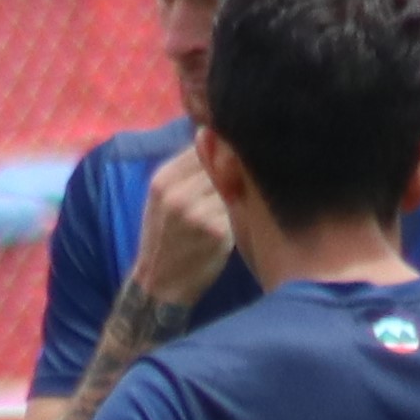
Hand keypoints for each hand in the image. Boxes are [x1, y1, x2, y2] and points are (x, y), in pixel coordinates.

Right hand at [129, 138, 238, 308]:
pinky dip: (249, 207)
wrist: (159, 284)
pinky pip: (243, 208)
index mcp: (163, 180)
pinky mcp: (218, 232)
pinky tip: (252, 211)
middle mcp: (177, 194)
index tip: (244, 147)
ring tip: (255, 188)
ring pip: (237, 183)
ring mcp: (197, 214)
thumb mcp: (163, 199)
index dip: (226, 145)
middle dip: (241, 163)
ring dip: (249, 184)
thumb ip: (187, 171)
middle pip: (224, 161)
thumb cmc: (165, 237)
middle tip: (260, 163)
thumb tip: (218, 135)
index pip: (204, 144)